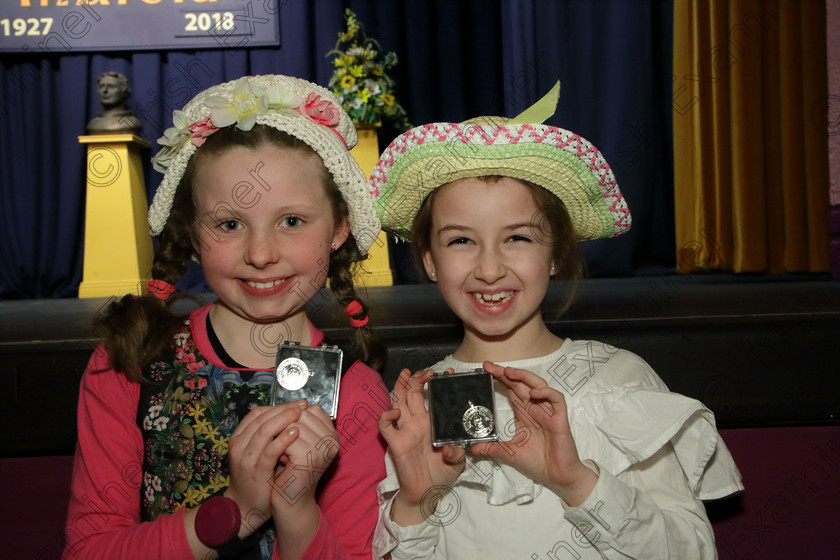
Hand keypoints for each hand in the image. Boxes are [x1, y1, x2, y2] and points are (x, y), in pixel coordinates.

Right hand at [224, 401, 306, 531]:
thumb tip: (289, 414)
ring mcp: (246, 458)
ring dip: (284, 419)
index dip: (277, 406)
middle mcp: (239, 445)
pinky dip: (282, 439)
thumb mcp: (257, 452)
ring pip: (264, 431)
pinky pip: (269, 451)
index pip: (257, 413)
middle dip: (283, 409)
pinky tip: (295, 433)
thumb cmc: (257, 476)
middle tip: (301, 405)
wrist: (246, 506)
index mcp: (238, 437)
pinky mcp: (256, 471)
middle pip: (261, 418)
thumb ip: (268, 435)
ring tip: (300, 413)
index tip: (296, 404)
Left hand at [268, 403, 339, 515]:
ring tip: (281, 454)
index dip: (296, 419)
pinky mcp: (309, 457)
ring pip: (293, 425)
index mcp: (333, 436)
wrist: (290, 501)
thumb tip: (293, 404)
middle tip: (284, 447)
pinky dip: (277, 448)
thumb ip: (302, 424)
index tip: (291, 437)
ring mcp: (322, 448)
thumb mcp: (300, 443)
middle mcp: (332, 441)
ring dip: (280, 437)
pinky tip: (279, 461)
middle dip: (286, 427)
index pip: (313, 409)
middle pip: (301, 415)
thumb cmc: (292, 471)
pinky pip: (286, 439)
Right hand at [378, 369, 465, 524]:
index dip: (437, 384)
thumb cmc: (442, 475)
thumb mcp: (458, 463)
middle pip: (413, 394)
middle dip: (417, 380)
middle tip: (425, 371)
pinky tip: (395, 412)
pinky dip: (387, 415)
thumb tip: (451, 446)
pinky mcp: (395, 442)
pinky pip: (385, 425)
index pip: (433, 398)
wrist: (428, 493)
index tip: (447, 373)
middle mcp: (418, 422)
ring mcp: (405, 430)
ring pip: (398, 402)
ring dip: (400, 387)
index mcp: (433, 423)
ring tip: (406, 374)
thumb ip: (457, 453)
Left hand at [470, 362, 597, 506]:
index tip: (484, 370)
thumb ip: (492, 449)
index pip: (511, 389)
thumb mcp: (509, 454)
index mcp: (523, 413)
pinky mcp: (560, 419)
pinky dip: (546, 393)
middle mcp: (535, 408)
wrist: (557, 477)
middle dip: (506, 373)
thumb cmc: (537, 462)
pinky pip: (556, 399)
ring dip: (524, 377)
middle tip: (490, 367)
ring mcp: (548, 412)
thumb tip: (472, 449)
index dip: (500, 378)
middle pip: (521, 383)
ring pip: (539, 385)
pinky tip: (534, 393)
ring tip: (509, 372)